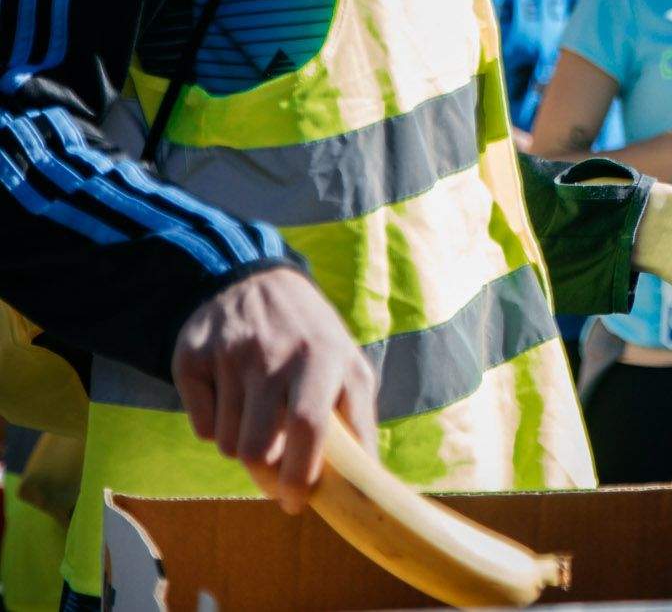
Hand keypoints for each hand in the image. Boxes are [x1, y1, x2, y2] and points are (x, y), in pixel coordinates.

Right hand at [171, 267, 376, 512]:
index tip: (298, 502)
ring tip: (261, 420)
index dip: (301, 475)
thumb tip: (368, 483)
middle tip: (277, 483)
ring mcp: (228, 354)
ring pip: (229, 444)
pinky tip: (233, 400)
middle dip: (268, 479)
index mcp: (322, 354)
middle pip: (259, 447)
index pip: (308, 426)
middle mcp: (273, 353)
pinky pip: (202, 427)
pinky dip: (218, 428)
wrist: (254, 281)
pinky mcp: (191, 358)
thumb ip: (360, 421)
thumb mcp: (350, 365)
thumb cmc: (313, 338)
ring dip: (246, 448)